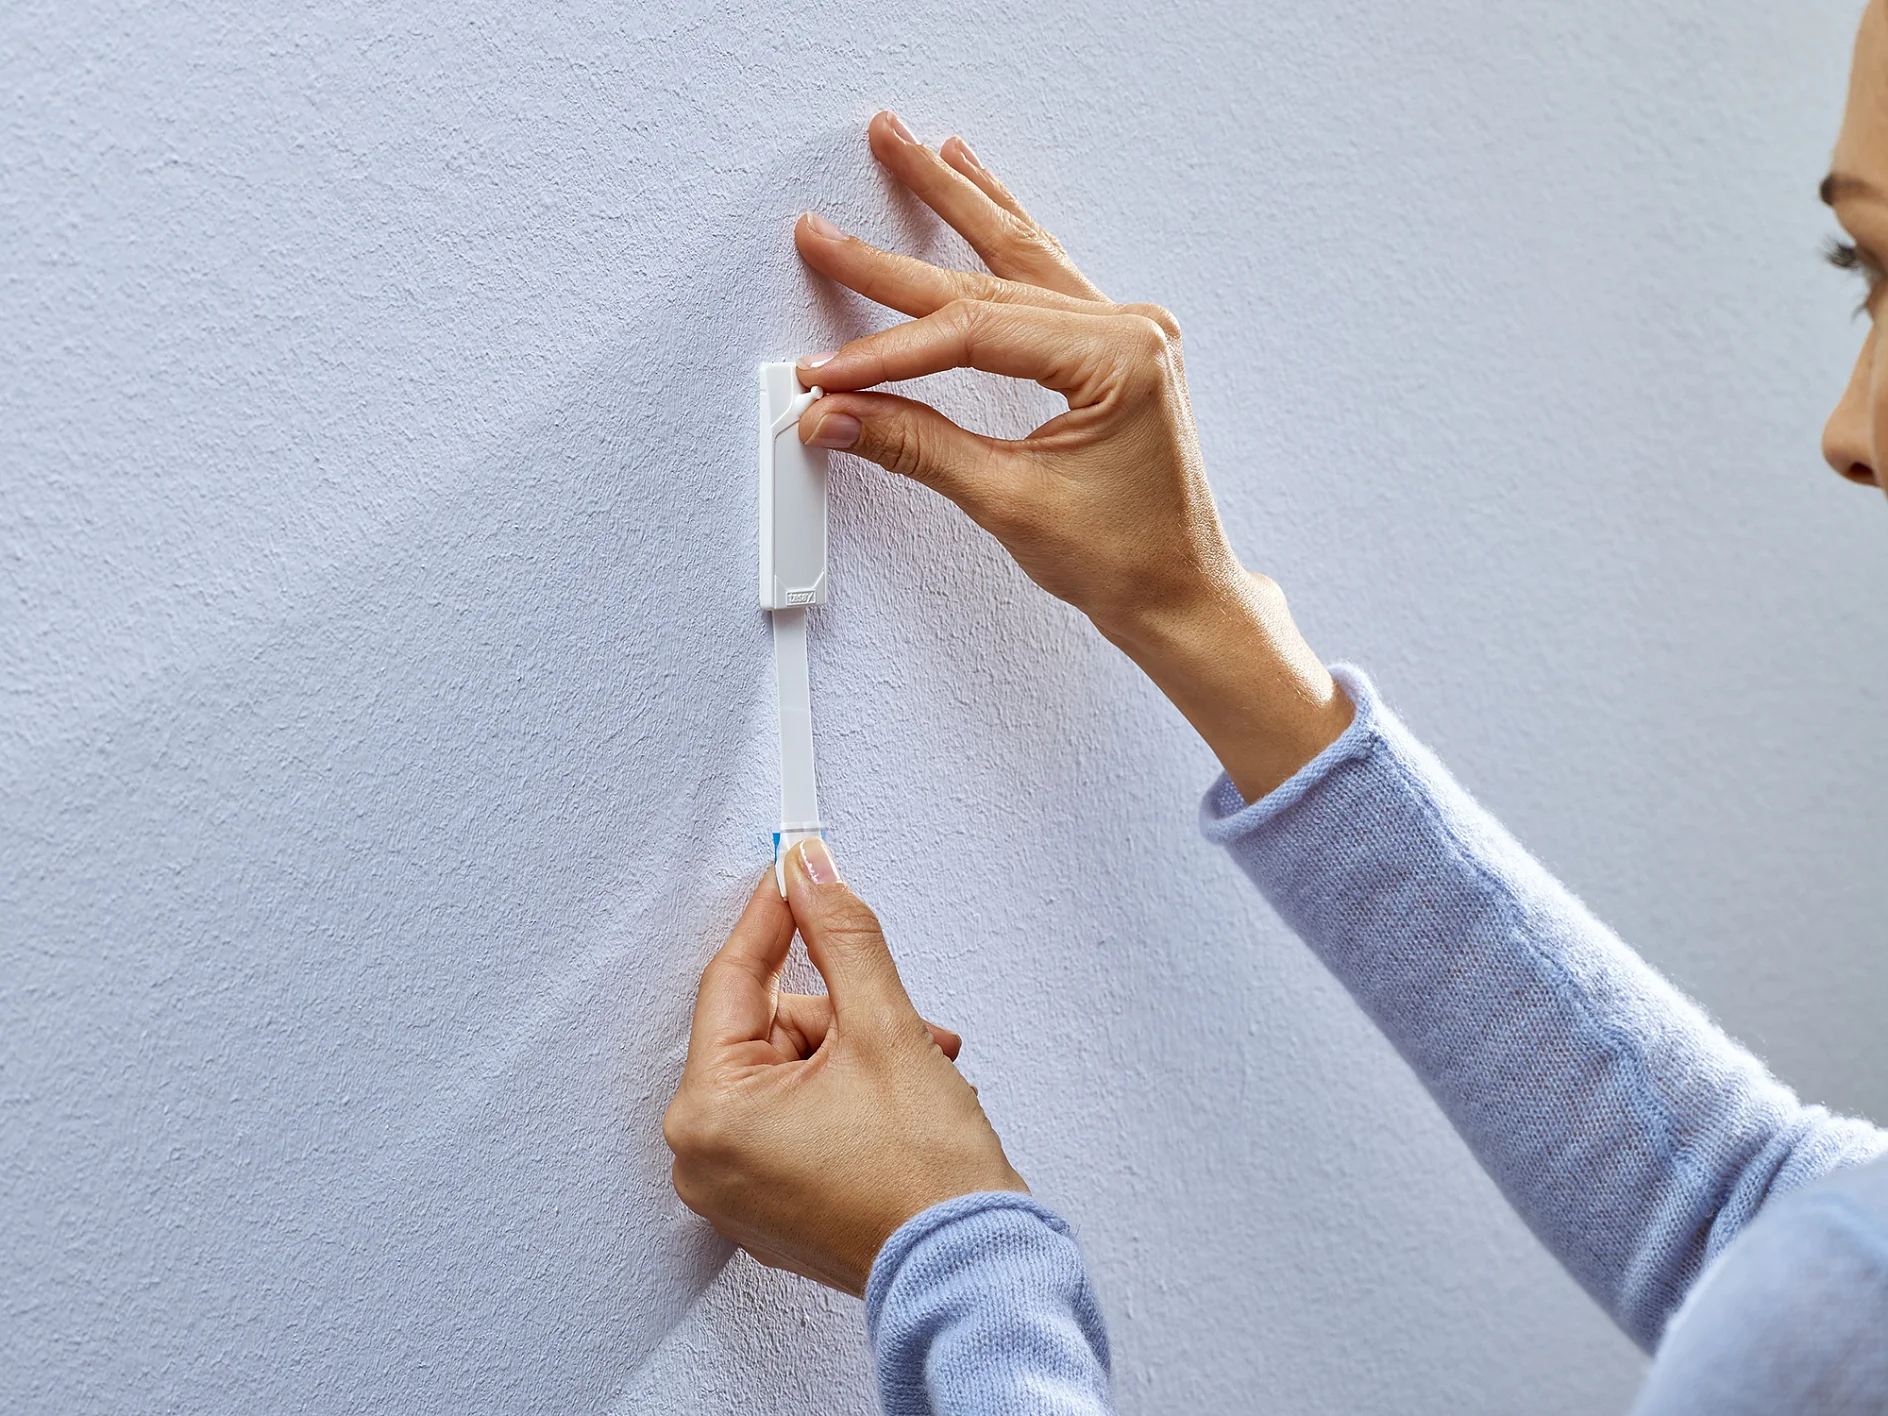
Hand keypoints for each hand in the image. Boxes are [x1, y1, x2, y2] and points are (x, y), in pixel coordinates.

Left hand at [663, 838, 1025, 1296]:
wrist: (971, 1270)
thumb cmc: (925, 1181)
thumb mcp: (883, 1026)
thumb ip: (840, 934)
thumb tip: (811, 873)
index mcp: (709, 1116)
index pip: (735, 979)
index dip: (776, 916)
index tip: (797, 871)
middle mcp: (706, 1160)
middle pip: (768, 1029)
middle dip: (845, 1013)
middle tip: (901, 1024)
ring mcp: (738, 1192)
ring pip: (792, 1070)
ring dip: (860, 1053)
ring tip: (918, 1071)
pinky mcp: (774, 1208)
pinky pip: (797, 1117)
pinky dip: (848, 1095)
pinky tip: (899, 1102)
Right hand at [794, 113, 1232, 644]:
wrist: (1180, 593)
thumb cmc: (1126, 559)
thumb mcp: (1009, 502)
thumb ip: (916, 447)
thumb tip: (840, 413)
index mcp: (1119, 358)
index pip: (974, 333)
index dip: (887, 352)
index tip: (829, 372)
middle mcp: (1129, 330)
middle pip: (987, 277)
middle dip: (894, 258)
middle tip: (823, 230)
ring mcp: (1125, 332)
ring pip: (1017, 252)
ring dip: (954, 199)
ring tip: (903, 144)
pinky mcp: (1113, 347)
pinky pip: (1043, 271)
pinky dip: (999, 229)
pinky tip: (972, 179)